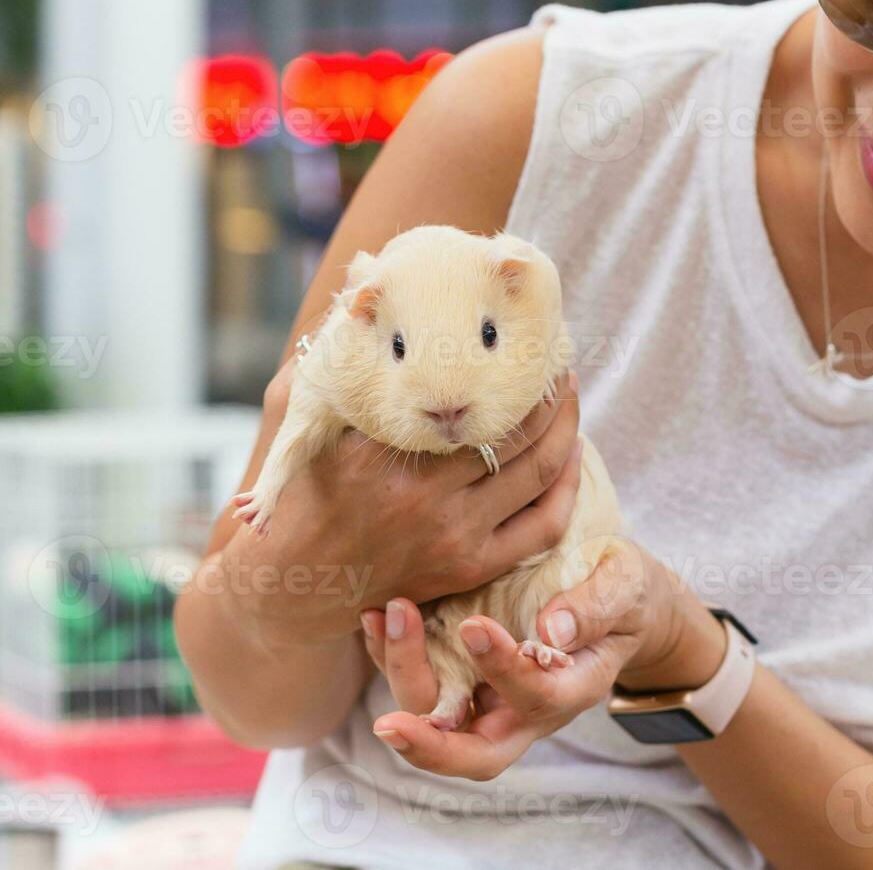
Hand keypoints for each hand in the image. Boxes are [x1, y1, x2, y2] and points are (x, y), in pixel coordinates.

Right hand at [208, 355, 583, 650]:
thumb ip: (332, 362)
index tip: (521, 341)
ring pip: (539, 472)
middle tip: (557, 366)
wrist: (299, 586)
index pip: (465, 394)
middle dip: (547, 393)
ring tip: (568, 400)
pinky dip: (568, 487)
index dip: (503, 365)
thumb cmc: (306, 496)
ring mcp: (452, 533)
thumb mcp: (305, 422)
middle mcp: (423, 492)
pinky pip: (543, 526)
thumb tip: (359, 286)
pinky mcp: (470, 567)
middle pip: (515, 429)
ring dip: (565, 430)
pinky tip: (573, 456)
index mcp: (381, 448)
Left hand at [359, 541, 726, 779]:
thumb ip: (596, 606)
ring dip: (402, 679)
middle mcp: (525, 711)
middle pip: (475, 754)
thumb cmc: (624, 593)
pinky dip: (390, 658)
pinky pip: (421, 686)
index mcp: (573, 689)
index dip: (503, 670)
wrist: (616, 603)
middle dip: (430, 746)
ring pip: (437, 721)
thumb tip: (551, 631)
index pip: (536, 697)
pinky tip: (374, 617)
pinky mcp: (464, 679)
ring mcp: (491, 701)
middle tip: (390, 725)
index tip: (473, 626)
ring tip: (383, 618)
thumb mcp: (626, 586)